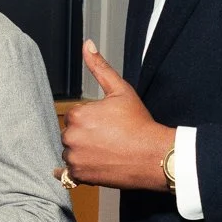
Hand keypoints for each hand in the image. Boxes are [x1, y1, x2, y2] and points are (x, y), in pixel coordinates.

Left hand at [59, 41, 175, 192]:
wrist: (153, 155)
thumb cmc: (139, 124)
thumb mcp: (121, 90)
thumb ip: (100, 67)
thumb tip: (87, 45)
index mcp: (78, 115)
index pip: (74, 116)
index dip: (91, 119)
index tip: (107, 124)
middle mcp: (71, 136)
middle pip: (70, 134)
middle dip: (84, 135)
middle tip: (109, 138)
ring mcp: (75, 158)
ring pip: (70, 152)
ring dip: (82, 152)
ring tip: (105, 152)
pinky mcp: (79, 176)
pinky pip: (67, 174)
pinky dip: (76, 171)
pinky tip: (89, 165)